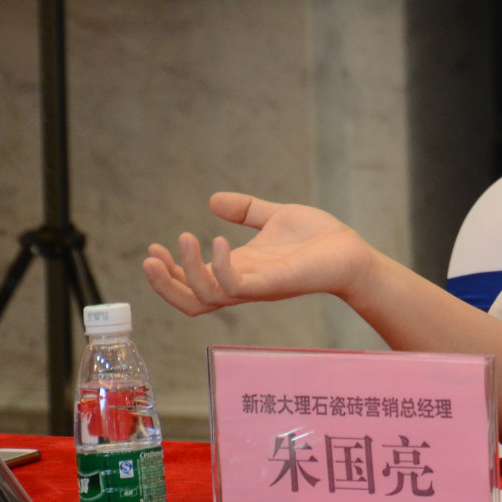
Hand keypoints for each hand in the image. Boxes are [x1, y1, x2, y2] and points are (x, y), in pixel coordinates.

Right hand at [142, 193, 374, 315]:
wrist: (351, 251)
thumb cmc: (317, 239)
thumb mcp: (273, 218)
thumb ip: (244, 211)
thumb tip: (212, 200)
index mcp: (238, 270)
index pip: (191, 284)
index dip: (168, 273)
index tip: (153, 249)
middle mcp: (242, 284)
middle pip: (190, 301)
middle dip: (164, 284)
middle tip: (150, 258)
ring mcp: (256, 287)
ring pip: (206, 297)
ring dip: (186, 272)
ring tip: (182, 240)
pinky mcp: (274, 284)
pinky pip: (237, 286)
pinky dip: (221, 267)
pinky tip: (218, 241)